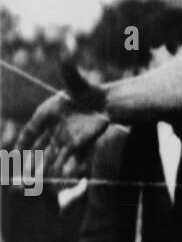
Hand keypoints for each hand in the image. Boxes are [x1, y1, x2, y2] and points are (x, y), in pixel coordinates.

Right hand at [16, 61, 108, 178]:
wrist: (107, 103)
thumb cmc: (89, 91)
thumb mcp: (78, 83)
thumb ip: (69, 73)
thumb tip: (64, 57)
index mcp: (48, 113)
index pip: (31, 130)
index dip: (23, 142)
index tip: (14, 155)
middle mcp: (54, 128)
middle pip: (39, 148)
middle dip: (29, 163)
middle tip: (22, 176)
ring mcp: (65, 138)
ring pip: (51, 157)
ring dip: (45, 170)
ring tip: (36, 183)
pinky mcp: (78, 146)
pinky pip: (68, 161)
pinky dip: (63, 170)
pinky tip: (60, 181)